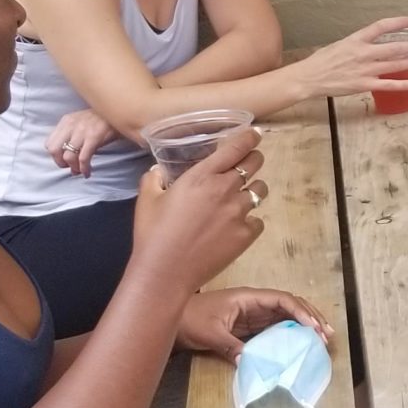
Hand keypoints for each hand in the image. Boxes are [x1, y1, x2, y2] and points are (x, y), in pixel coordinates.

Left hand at [45, 108, 116, 176]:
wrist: (119, 111)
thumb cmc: (101, 119)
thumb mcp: (81, 121)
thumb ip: (71, 133)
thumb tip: (67, 154)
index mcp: (66, 121)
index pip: (49, 143)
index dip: (56, 156)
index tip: (64, 161)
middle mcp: (71, 125)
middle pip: (54, 150)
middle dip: (60, 163)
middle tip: (70, 168)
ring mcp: (82, 131)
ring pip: (68, 156)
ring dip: (73, 168)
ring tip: (80, 171)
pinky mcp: (94, 137)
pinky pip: (83, 158)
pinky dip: (84, 168)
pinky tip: (88, 172)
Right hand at [129, 128, 266, 292]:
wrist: (164, 273)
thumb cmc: (152, 234)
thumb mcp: (147, 199)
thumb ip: (154, 178)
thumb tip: (158, 170)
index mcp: (202, 176)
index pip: (236, 147)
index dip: (249, 138)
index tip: (255, 134)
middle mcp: (225, 190)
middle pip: (255, 163)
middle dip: (254, 159)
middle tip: (248, 164)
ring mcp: (238, 213)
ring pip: (260, 191)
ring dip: (253, 189)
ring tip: (240, 198)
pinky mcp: (246, 235)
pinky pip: (258, 220)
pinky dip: (251, 221)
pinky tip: (237, 226)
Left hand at [178, 288, 334, 363]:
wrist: (173, 318)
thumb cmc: (190, 319)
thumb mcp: (210, 334)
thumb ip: (231, 346)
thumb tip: (250, 362)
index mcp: (248, 297)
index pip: (282, 299)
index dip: (301, 312)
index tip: (313, 328)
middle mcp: (255, 302)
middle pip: (291, 304)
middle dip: (311, 316)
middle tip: (327, 334)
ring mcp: (254, 313)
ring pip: (287, 314)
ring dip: (306, 323)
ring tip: (322, 338)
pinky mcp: (251, 324)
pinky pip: (277, 325)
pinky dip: (293, 331)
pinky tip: (302, 342)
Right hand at [291, 16, 407, 100]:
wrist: (310, 78)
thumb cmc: (322, 61)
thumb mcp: (340, 45)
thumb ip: (356, 44)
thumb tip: (368, 43)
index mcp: (356, 40)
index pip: (381, 26)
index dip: (398, 22)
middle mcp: (363, 53)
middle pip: (393, 47)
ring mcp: (365, 70)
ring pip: (394, 65)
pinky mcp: (365, 85)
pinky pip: (389, 85)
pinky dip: (405, 85)